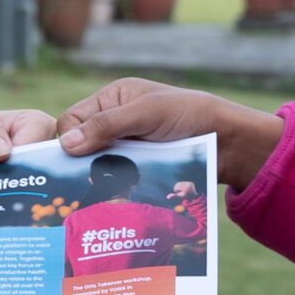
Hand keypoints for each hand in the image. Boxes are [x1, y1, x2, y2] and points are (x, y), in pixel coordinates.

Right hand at [56, 78, 285, 190]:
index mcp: (113, 97)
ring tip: (101, 191)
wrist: (229, 143)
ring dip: (99, 176)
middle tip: (85, 181)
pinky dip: (114, 185)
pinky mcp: (138, 166)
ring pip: (96, 163)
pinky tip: (114, 196)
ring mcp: (127, 145)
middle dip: (82, 161)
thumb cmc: (190, 115)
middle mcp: (115, 120)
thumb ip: (107, 125)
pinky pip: (116, 177)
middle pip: (80, 144)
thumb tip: (65, 143)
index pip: (71, 119)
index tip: (73, 161)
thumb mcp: (147, 113)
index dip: (68, 139)